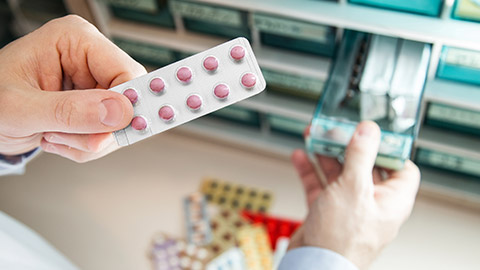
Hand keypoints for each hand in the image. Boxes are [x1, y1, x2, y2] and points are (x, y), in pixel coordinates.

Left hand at [0, 15, 145, 161]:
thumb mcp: (20, 108)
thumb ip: (69, 111)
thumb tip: (118, 112)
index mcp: (74, 40)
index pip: (125, 71)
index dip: (127, 104)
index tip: (119, 129)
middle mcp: (89, 59)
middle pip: (128, 100)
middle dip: (102, 129)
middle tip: (73, 137)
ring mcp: (93, 83)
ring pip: (121, 122)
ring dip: (90, 141)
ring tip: (55, 135)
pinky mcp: (94, 105)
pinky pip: (109, 133)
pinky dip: (87, 145)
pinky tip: (60, 137)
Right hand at [289, 121, 420, 268]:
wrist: (314, 266)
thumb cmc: (342, 240)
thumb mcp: (354, 188)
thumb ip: (361, 156)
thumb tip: (369, 131)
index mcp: (391, 200)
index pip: (400, 167)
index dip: (388, 147)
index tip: (372, 131)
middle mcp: (372, 203)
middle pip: (365, 166)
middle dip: (349, 146)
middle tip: (337, 129)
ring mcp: (348, 207)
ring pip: (339, 174)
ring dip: (326, 154)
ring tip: (315, 137)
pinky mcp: (327, 212)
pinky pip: (320, 186)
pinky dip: (310, 171)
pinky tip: (301, 157)